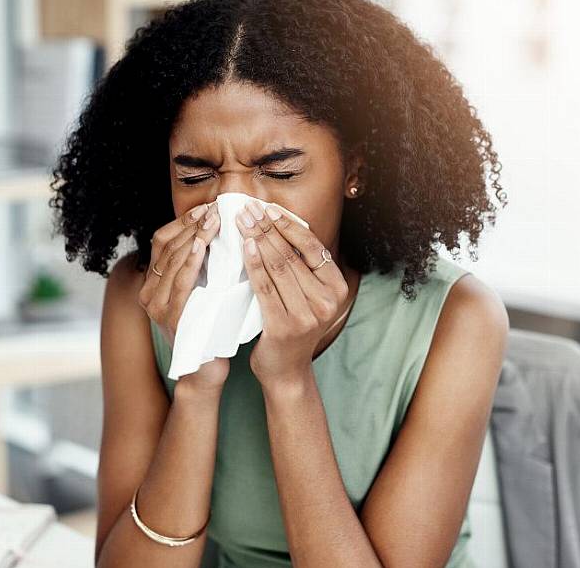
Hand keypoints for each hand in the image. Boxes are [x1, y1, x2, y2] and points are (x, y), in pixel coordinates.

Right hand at [138, 201, 229, 391]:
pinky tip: (202, 245)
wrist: (206, 370)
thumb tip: (215, 228)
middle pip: (167, 247)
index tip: (207, 208)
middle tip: (215, 208)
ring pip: (173, 261)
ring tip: (213, 219)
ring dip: (194, 237)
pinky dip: (191, 262)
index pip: (163, 241)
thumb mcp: (202, 290)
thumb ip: (200, 266)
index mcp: (153, 284)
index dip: (183, 222)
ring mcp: (156, 308)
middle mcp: (148, 294)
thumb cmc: (209, 327)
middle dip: (192, 225)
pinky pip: (180, 283)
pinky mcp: (170, 319)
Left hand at [235, 200, 349, 386]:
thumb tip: (280, 225)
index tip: (268, 208)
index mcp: (338, 288)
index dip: (288, 225)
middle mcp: (327, 301)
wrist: (286, 370)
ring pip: (278, 267)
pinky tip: (244, 247)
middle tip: (248, 209)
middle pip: (292, 254)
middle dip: (267, 228)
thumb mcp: (308, 296)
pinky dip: (253, 264)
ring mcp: (307, 315)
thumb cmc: (293, 327)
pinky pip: (265, 287)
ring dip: (257, 240)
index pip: (312, 247)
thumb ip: (303, 268)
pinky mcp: (284, 326)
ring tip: (242, 222)